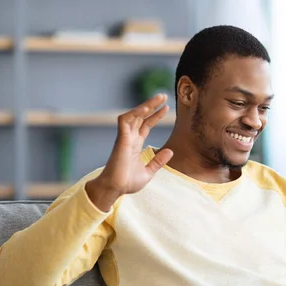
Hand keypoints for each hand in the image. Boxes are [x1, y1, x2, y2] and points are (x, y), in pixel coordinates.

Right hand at [86, 94, 172, 210]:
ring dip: (146, 105)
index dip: (155, 116)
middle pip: (141, 117)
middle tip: (164, 96)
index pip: (146, 125)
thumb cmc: (127, 182)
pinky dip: (135, 113)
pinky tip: (146, 108)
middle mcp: (130, 138)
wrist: (115, 189)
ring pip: (134, 115)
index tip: (166, 108)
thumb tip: (170, 151)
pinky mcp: (121, 140)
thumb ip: (158, 161)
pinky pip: (126, 121)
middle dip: (152, 105)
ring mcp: (125, 138)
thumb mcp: (148, 172)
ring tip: (158, 98)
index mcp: (135, 144)